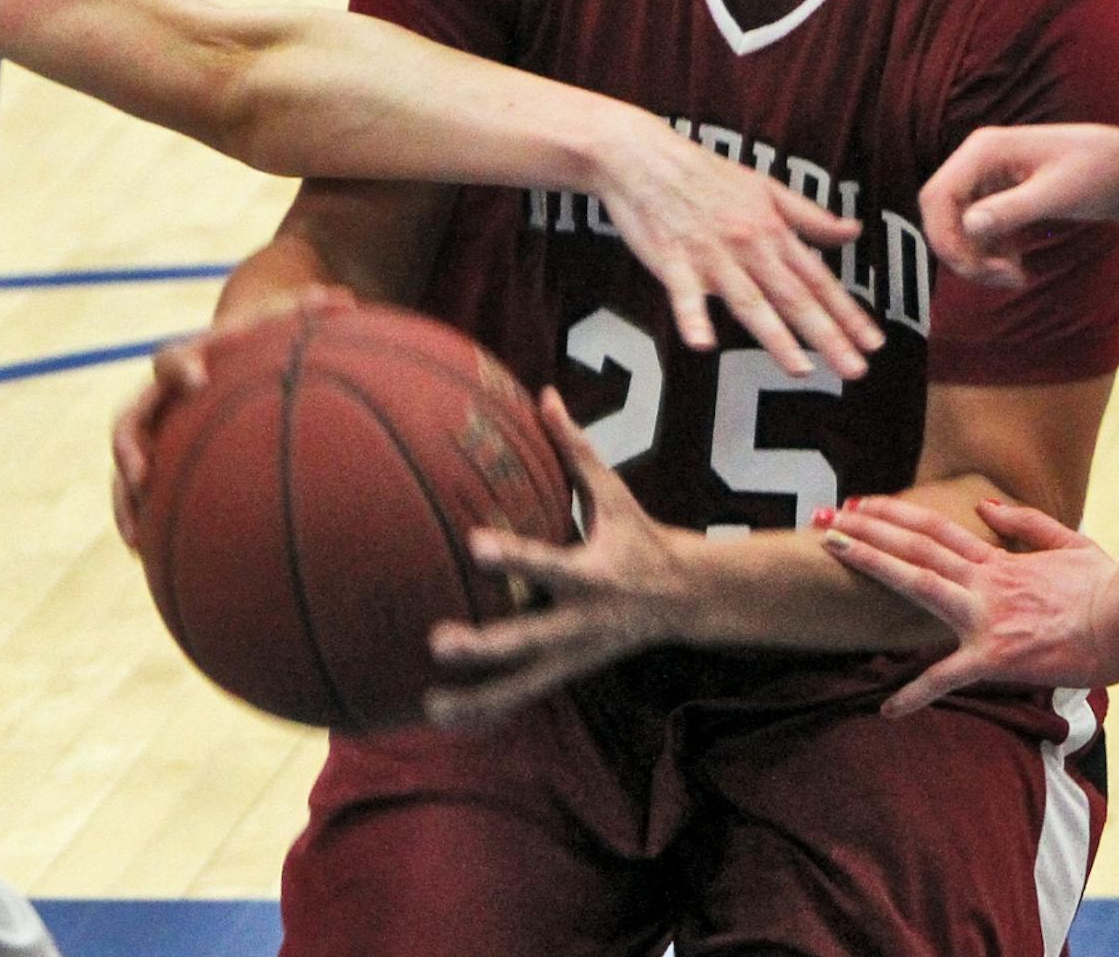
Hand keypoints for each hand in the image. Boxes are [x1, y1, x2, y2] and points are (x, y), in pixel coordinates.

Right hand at [108, 283, 353, 553]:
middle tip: (140, 474)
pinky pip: (142, 494)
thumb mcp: (280, 324)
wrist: (229, 350)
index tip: (198, 381)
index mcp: (187, 361)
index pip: (172, 360)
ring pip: (127, 468)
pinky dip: (145, 522)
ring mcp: (155, 431)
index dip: (182, 368)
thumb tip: (345, 297)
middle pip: (129, 420)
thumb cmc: (259, 341)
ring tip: (136, 539)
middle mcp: (160, 398)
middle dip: (131, 448)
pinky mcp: (158, 461)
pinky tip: (152, 559)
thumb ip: (307, 311)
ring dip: (126, 500)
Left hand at [424, 390, 692, 725]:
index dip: (514, 557)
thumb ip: (576, 448)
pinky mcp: (567, 673)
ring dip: (479, 699)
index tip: (474, 546)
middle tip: (438, 643)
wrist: (687, 600)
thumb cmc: (640, 536)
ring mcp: (575, 656)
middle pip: (530, 640)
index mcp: (593, 575)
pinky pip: (524, 696)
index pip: (548, 565)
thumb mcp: (615, 494)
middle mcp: (582, 624)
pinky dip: (489, 712)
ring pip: (524, 685)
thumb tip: (545, 394)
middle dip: (486, 647)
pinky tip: (448, 723)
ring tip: (431, 708)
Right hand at [596, 113, 882, 376]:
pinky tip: (703, 344)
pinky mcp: (672, 263)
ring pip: (750, 302)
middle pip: (793, 297)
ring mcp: (711, 256)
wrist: (645, 157)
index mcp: (772, 230)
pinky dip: (692, 318)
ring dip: (776, 337)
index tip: (873, 343)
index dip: (848, 313)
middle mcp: (749, 246)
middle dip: (828, 335)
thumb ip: (809, 216)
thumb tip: (852, 231)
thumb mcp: (765, 187)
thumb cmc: (705, 173)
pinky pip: (684, 296)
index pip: (818, 279)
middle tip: (855, 370)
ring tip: (801, 370)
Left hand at [818, 493, 1118, 716]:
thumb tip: (985, 509)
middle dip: (865, 528)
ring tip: (831, 546)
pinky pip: (948, 679)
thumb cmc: (1108, 586)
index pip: (934, 528)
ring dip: (872, 561)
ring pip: (917, 581)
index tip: (859, 504)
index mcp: (997, 563)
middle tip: (822, 515)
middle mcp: (981, 583)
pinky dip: (917, 694)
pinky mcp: (995, 656)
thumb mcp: (1069, 542)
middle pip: (912, 546)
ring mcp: (984, 616)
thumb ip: (1025, 524)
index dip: (893, 514)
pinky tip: (888, 709)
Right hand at [918, 124, 1118, 289]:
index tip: (972, 269)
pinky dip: (991, 255)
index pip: (938, 195)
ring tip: (1016, 276)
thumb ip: (1012, 208)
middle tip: (999, 278)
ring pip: (957, 228)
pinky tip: (1019, 266)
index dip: (944, 236)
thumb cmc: (1096, 172)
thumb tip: (969, 225)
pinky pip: (976, 233)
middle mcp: (976, 162)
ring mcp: (984, 180)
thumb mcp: (1058, 193)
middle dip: (962, 252)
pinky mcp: (995, 198)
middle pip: (941, 215)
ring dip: (977, 259)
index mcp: (983, 150)